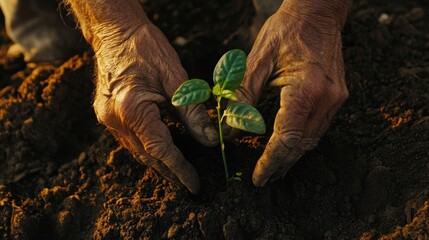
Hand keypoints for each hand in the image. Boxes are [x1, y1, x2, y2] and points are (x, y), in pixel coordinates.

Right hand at [92, 22, 217, 193]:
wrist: (114, 30)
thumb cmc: (145, 46)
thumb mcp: (175, 78)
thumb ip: (192, 112)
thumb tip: (209, 139)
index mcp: (132, 108)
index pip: (160, 149)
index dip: (179, 169)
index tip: (193, 184)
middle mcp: (115, 118)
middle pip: (146, 155)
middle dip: (169, 171)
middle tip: (188, 183)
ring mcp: (107, 117)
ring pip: (136, 150)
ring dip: (157, 162)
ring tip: (177, 172)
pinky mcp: (105, 113)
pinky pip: (128, 139)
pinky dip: (146, 147)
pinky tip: (159, 150)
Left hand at [236, 4, 348, 185]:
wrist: (318, 12)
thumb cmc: (286, 30)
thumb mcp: (258, 59)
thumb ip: (243, 95)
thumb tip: (229, 126)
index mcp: (307, 88)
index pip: (286, 137)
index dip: (271, 160)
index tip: (258, 176)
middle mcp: (327, 97)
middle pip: (302, 144)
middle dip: (281, 164)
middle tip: (263, 178)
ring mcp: (337, 98)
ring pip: (312, 139)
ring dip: (292, 156)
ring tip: (273, 168)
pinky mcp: (338, 96)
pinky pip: (319, 127)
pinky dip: (302, 141)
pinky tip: (288, 146)